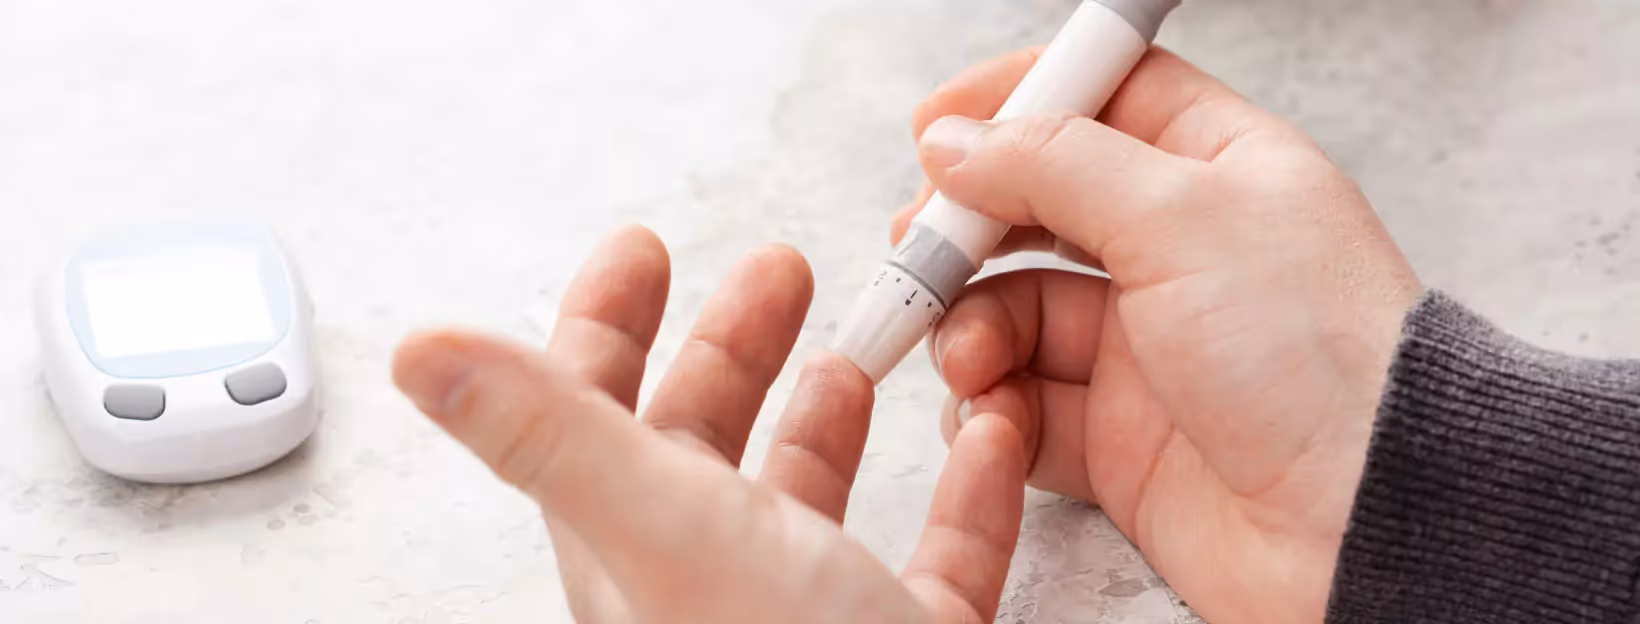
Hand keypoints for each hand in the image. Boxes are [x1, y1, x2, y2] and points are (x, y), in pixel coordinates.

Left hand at [393, 226, 1034, 622]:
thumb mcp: (663, 535)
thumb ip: (551, 435)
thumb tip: (417, 349)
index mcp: (635, 545)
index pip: (591, 414)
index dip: (604, 325)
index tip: (641, 249)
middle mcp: (709, 582)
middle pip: (699, 446)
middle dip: (733, 348)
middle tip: (777, 273)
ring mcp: (809, 621)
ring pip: (808, 504)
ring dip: (830, 417)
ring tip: (861, 354)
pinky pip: (938, 559)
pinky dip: (964, 490)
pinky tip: (986, 439)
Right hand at [894, 48, 1422, 622]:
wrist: (1370, 523)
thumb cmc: (1321, 360)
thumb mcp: (1182, 216)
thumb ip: (1056, 165)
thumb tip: (957, 140)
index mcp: (1219, 172)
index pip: (1106, 99)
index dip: (1018, 101)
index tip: (938, 127)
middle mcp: (1181, 255)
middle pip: (1039, 210)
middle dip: (968, 229)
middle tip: (919, 249)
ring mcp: (1148, 351)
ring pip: (1017, 314)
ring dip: (970, 328)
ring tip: (966, 356)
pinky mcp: (1121, 442)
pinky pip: (1022, 408)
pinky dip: (990, 410)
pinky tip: (992, 414)